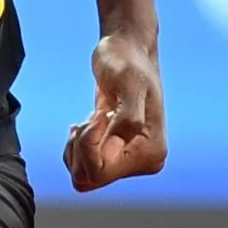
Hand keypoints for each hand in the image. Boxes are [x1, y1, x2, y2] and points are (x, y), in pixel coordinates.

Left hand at [63, 31, 164, 191]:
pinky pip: (83, 168)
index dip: (88, 145)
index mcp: (151, 154)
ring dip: (77, 147)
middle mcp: (144, 163)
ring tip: (89, 119)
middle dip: (81, 147)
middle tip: (91, 118)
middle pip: (90, 177)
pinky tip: (85, 124)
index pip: (100, 172)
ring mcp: (129, 160)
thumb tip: (112, 153)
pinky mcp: (115, 155)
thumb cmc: (127, 62)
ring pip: (83, 175)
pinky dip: (76, 147)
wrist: (125, 50)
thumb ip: (127, 119)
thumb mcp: (128, 84)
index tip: (98, 116)